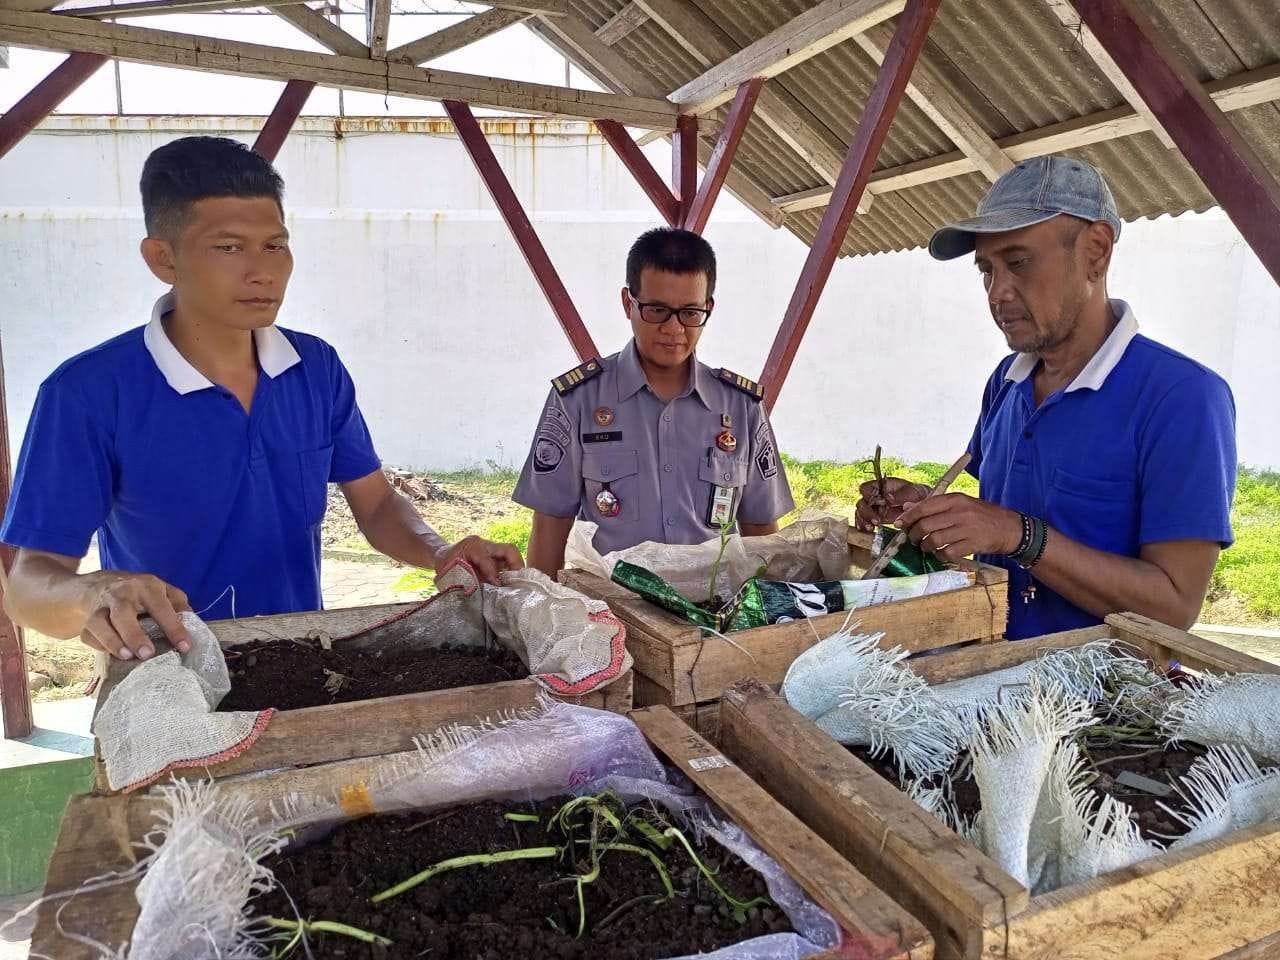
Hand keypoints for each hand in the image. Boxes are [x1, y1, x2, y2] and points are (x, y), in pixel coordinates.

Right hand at [77, 572, 191, 660]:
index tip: (185, 647)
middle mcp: (121, 594)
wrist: (99, 584)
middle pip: (123, 613)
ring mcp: (100, 606)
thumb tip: (193, 626)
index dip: (174, 628)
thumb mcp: (163, 591)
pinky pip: (89, 635)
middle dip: (134, 635)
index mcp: (146, 586)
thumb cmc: (140, 592)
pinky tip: (112, 654)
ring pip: (99, 623)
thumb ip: (179, 606)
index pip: (161, 607)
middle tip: (148, 654)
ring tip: (127, 656)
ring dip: (112, 642)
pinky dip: (99, 646)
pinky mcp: (86, 620)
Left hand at [434, 535, 524, 584]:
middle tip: (518, 583)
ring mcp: (492, 549)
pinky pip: (508, 561)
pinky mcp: (496, 556)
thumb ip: (466, 581)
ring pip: (512, 554)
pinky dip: (512, 572)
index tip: (497, 586)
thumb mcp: (451, 573)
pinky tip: (511, 584)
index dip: (493, 574)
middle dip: (516, 566)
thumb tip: (481, 593)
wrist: (443, 555)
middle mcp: (485, 544)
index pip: (487, 559)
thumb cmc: (445, 565)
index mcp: (472, 546)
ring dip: (516, 570)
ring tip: (518, 585)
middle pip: (509, 550)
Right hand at [854, 477, 928, 532]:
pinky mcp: (875, 519)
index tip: (881, 502)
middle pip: (861, 502)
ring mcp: (874, 508)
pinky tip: (869, 531)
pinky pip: (864, 522)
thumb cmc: (917, 495)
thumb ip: (901, 495)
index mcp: (881, 486)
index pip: (866, 488)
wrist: (923, 508)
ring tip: (872, 528)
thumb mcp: (913, 492)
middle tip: (877, 520)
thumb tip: (889, 498)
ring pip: (860, 513)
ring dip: (864, 521)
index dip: (869, 495)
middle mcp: (874, 497)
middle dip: (867, 512)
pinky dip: (864, 527)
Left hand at [895, 493, 1023, 562]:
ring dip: (926, 546)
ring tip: (927, 547)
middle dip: (915, 534)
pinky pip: (947, 553)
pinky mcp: (972, 545)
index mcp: (956, 499)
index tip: (900, 523)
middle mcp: (960, 513)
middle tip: (914, 539)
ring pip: (934, 540)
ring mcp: (967, 529)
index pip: (925, 506)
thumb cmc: (982, 516)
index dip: (908, 516)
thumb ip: (935, 506)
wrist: (1011, 528)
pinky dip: (940, 555)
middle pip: (926, 525)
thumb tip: (907, 508)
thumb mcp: (961, 504)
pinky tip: (941, 553)